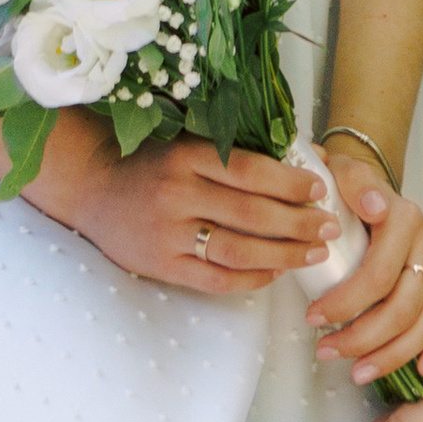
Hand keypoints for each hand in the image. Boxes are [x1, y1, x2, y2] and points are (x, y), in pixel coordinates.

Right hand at [38, 126, 332, 295]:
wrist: (92, 187)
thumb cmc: (151, 162)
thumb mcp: (186, 143)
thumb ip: (230, 155)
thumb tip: (296, 163)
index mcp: (187, 156)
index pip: (249, 170)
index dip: (290, 181)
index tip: (320, 189)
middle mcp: (178, 193)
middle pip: (250, 213)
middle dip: (298, 222)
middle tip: (329, 227)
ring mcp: (169, 233)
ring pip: (237, 249)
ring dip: (282, 254)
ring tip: (313, 254)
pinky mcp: (162, 265)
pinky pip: (214, 278)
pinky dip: (250, 278)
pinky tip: (274, 273)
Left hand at [307, 151, 422, 388]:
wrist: (371, 190)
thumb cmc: (349, 190)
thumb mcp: (341, 174)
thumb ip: (355, 183)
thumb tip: (375, 206)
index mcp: (405, 218)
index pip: (379, 274)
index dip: (345, 303)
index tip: (313, 317)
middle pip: (403, 307)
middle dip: (362, 338)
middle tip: (326, 351)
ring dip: (392, 355)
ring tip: (357, 371)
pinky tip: (420, 369)